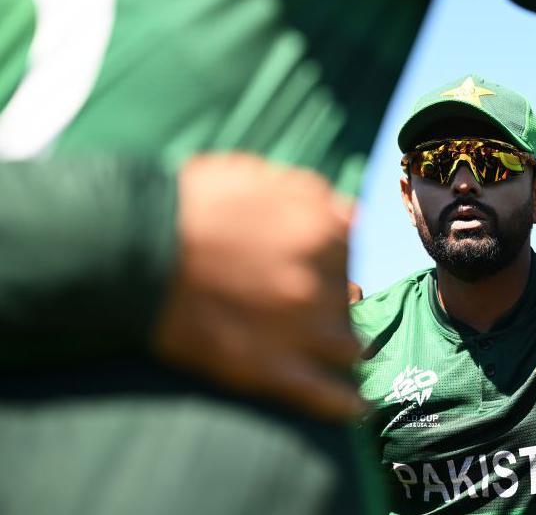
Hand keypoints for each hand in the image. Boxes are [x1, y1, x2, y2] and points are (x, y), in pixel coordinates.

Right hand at [154, 154, 363, 420]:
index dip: (327, 257)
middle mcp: (320, 279)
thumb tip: (349, 215)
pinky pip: (323, 394)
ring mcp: (300, 327)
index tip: (312, 264)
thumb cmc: (186, 206)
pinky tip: (356, 407)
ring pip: (346, 346)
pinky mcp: (271, 367)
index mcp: (320, 229)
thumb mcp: (254, 177)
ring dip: (342, 348)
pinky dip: (344, 404)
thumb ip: (307, 196)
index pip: (346, 247)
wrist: (131, 248)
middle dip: (332, 301)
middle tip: (305, 306)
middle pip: (347, 296)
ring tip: (336, 355)